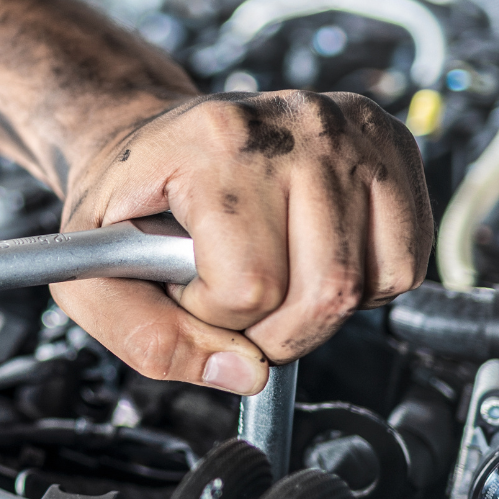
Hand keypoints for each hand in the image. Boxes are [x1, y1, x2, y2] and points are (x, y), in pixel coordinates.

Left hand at [52, 90, 431, 394]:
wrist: (147, 142)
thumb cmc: (124, 203)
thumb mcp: (92, 274)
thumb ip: (146, 337)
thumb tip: (246, 374)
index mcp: (217, 142)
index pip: (250, 285)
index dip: (213, 314)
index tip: (186, 287)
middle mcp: (297, 125)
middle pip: (325, 290)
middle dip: (272, 330)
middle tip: (231, 299)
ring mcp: (353, 130)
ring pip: (368, 284)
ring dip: (316, 309)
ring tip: (267, 272)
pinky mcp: (392, 144)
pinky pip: (406, 261)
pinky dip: (362, 286)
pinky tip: (310, 258)